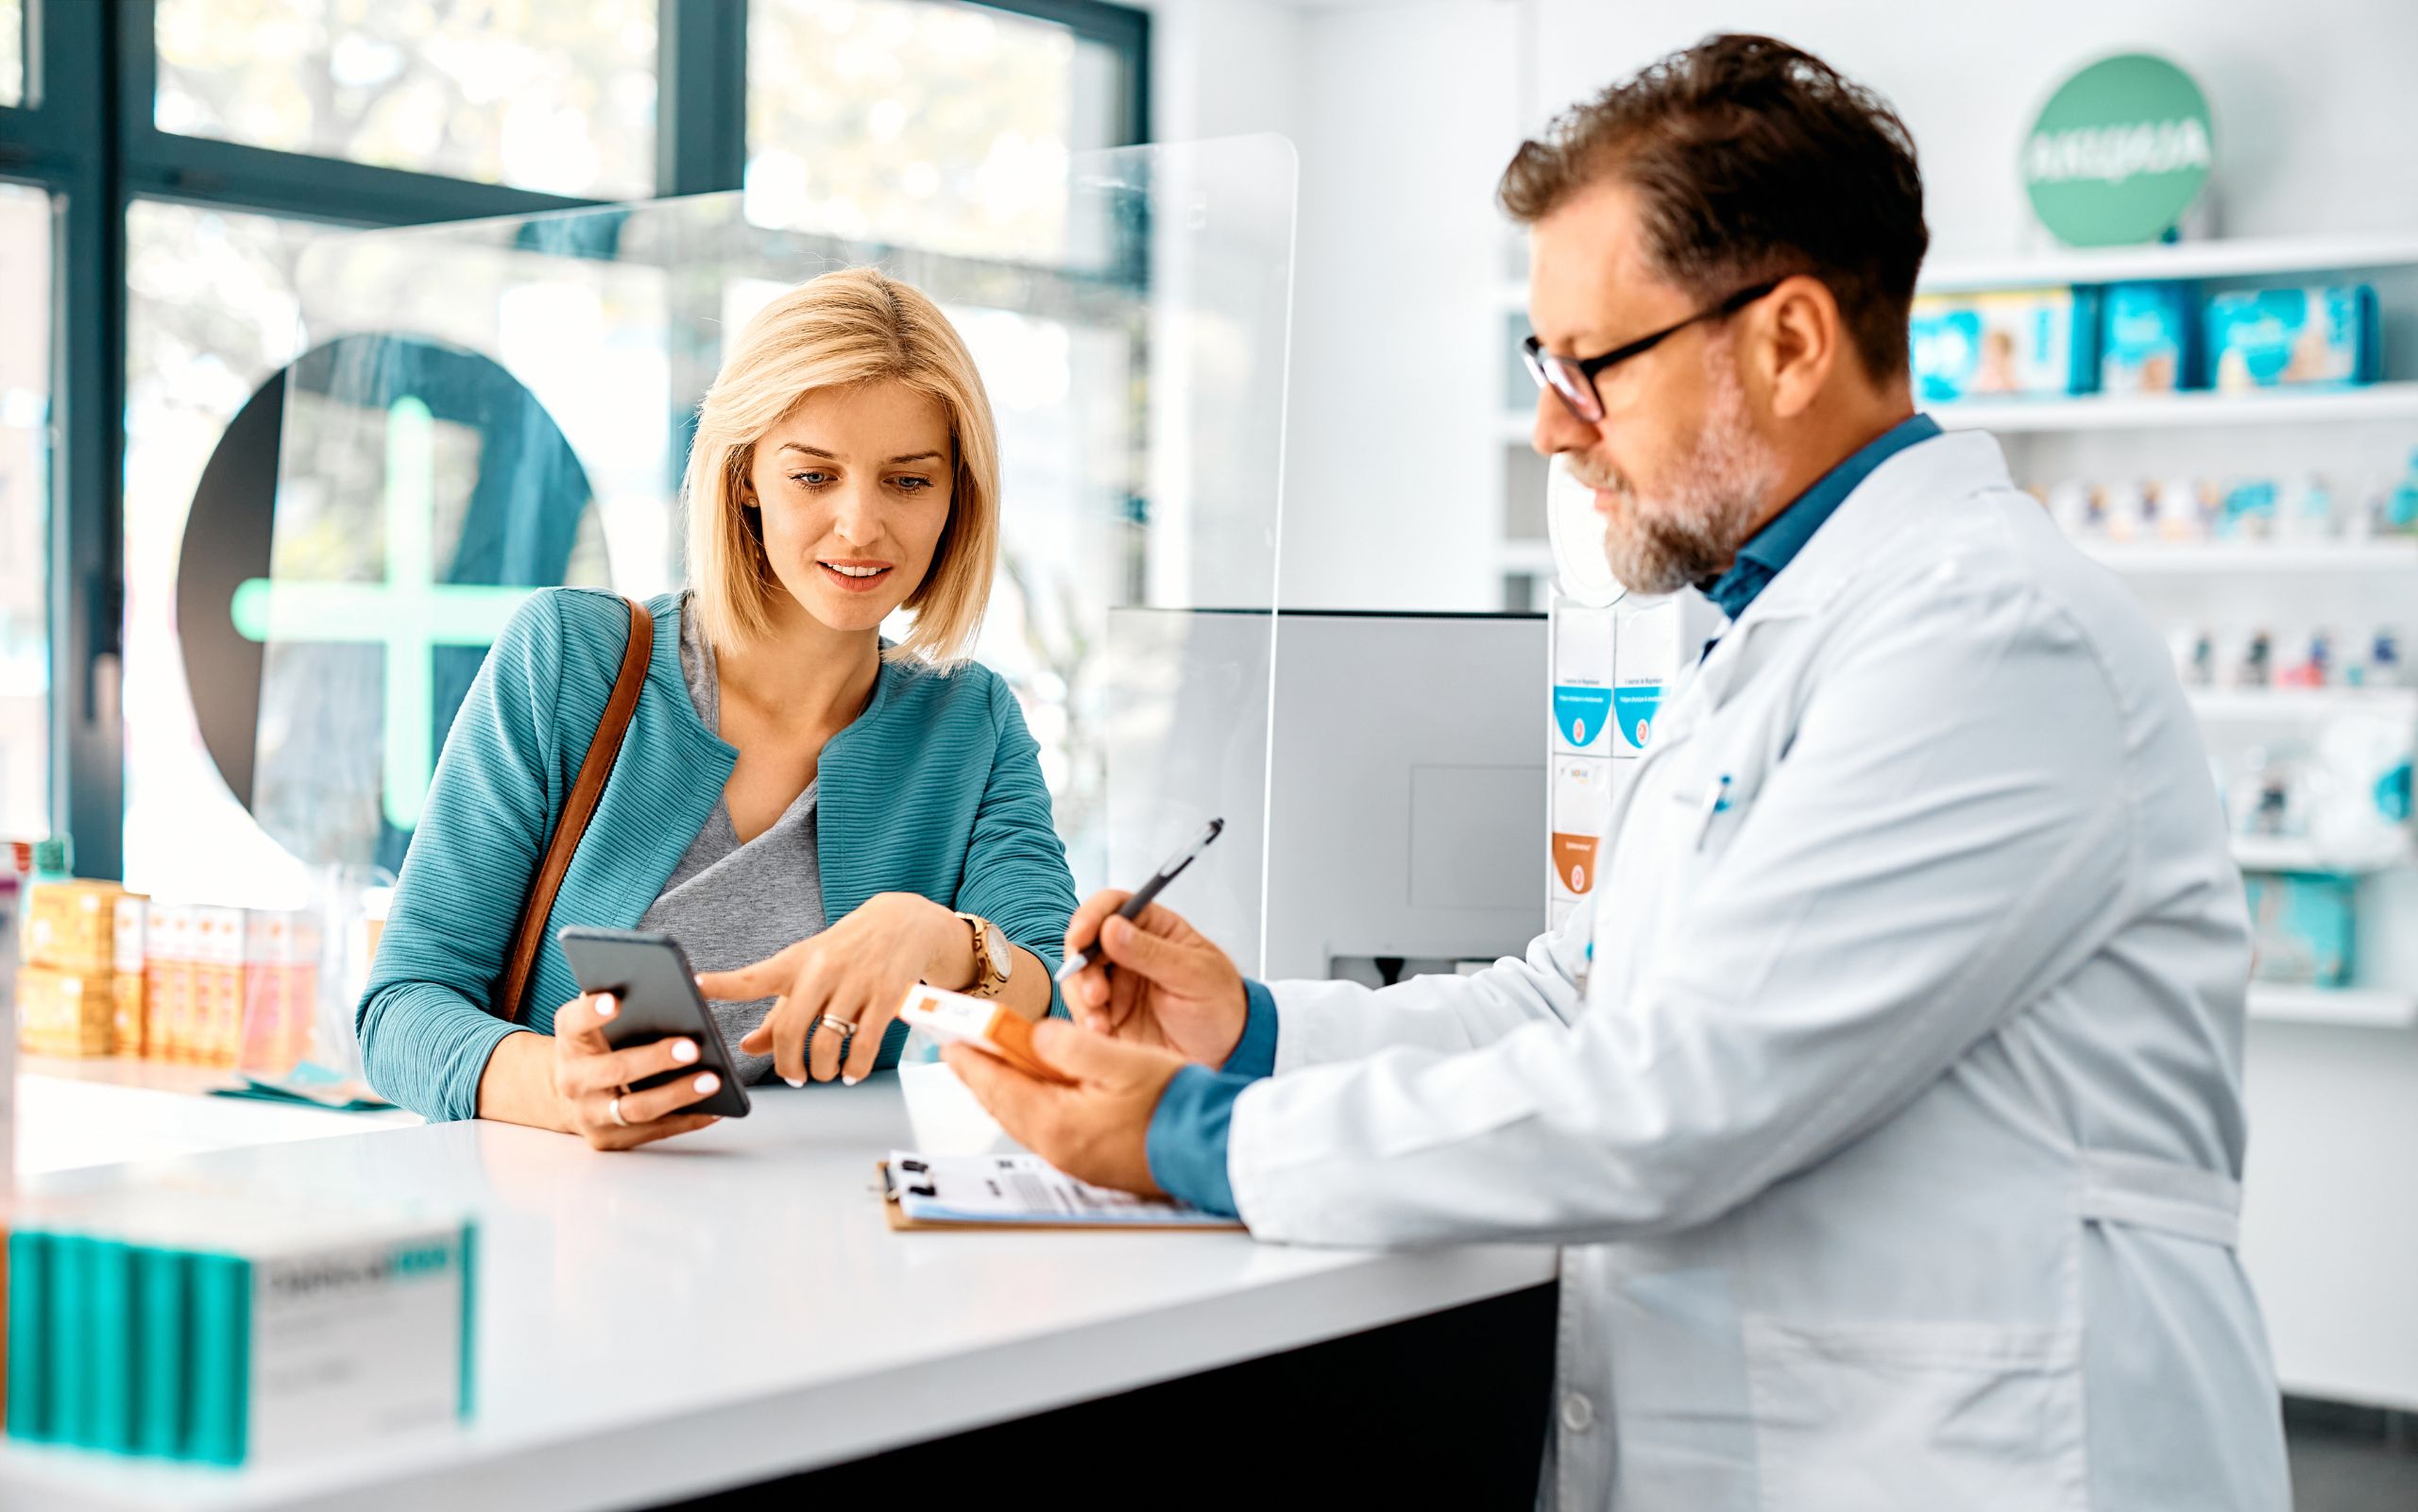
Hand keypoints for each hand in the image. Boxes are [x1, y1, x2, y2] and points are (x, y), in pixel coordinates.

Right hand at [551, 992, 724, 1149]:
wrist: (570, 1094)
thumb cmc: (597, 1047)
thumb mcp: (597, 1023)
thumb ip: (619, 1002)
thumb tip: (671, 982)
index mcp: (569, 1040)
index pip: (574, 1022)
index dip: (592, 1012)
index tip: (616, 1000)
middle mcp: (573, 1079)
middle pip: (614, 1070)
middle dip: (655, 1059)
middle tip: (692, 1047)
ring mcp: (589, 1114)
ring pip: (636, 1109)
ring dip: (677, 1095)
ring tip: (712, 1080)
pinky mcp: (608, 1139)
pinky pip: (653, 1132)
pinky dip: (687, 1120)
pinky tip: (715, 1108)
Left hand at [702, 893, 956, 1086]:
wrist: (903, 923)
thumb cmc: (845, 951)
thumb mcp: (807, 971)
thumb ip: (777, 1014)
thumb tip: (746, 1048)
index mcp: (794, 963)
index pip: (752, 977)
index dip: (720, 983)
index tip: (693, 984)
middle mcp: (821, 971)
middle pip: (791, 1031)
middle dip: (789, 1067)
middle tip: (794, 1078)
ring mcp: (855, 983)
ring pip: (827, 1045)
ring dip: (823, 1071)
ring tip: (826, 1073)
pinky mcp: (886, 997)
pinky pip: (864, 1047)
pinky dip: (854, 1069)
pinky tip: (851, 1071)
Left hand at [941, 1021, 1185, 1194]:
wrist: (1212, 1147)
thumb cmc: (1175, 1107)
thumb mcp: (1121, 1060)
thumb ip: (1071, 1045)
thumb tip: (1036, 1033)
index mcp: (1058, 1123)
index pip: (997, 1084)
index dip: (970, 1058)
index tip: (949, 1039)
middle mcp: (1058, 1147)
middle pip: (1003, 1103)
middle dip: (981, 1072)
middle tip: (962, 1047)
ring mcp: (1073, 1158)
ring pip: (1023, 1115)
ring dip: (1007, 1086)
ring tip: (997, 1059)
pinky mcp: (1089, 1161)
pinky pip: (1045, 1126)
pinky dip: (1033, 1101)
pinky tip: (1040, 1085)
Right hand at [1061, 892, 1248, 1064]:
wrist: (1226, 1055)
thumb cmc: (1221, 1006)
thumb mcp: (1193, 976)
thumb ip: (1152, 953)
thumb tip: (1112, 927)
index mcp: (1154, 928)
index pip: (1113, 906)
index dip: (1091, 916)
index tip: (1080, 937)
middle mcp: (1130, 952)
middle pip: (1085, 942)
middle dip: (1082, 967)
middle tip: (1095, 995)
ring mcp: (1116, 983)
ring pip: (1078, 978)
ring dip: (1080, 998)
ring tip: (1100, 1024)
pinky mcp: (1109, 1014)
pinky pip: (1082, 1012)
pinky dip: (1085, 1022)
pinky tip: (1103, 1035)